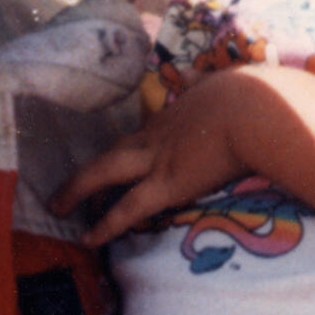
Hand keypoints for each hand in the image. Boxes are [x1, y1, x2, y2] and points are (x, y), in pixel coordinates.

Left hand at [52, 70, 253, 244]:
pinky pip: (128, 209)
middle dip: (87, 171)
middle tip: (65, 189)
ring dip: (78, 189)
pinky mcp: (168, 185)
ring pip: (104, 173)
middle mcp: (156, 137)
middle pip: (112, 152)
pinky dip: (106, 225)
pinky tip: (88, 239)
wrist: (258, 111)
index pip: (139, 136)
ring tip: (57, 207)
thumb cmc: (251, 96)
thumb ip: (204, 82)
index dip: (124, 152)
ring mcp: (158, 160)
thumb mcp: (219, 82)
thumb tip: (195, 75)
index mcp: (173, 115)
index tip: (116, 163)